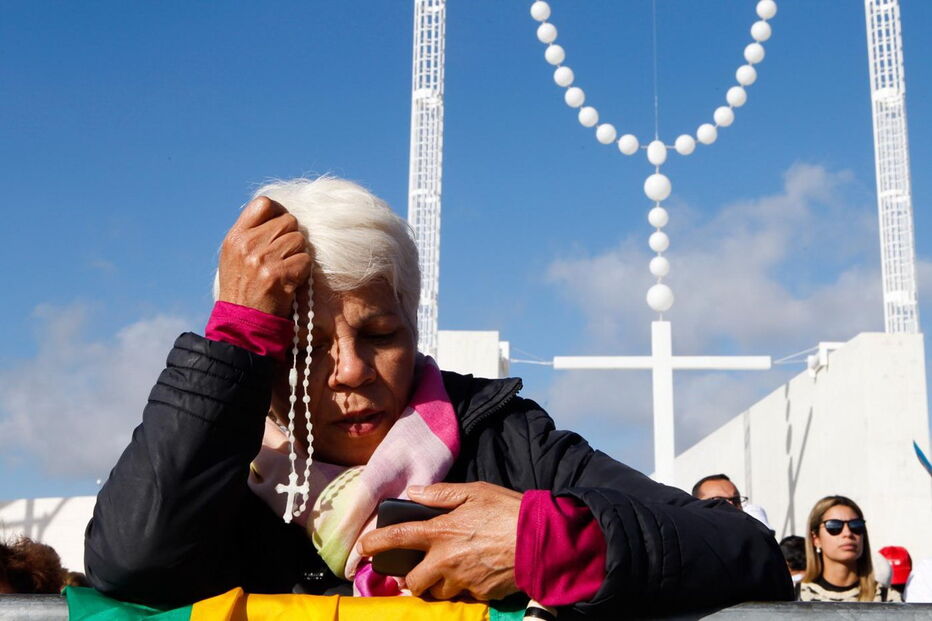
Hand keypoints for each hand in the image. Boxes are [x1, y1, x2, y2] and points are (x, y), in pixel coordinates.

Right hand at [218, 196, 312, 316]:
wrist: (242, 323)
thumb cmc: (242, 289)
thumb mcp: (235, 257)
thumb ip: (252, 234)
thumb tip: (279, 213)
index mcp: (235, 236)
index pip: (264, 203)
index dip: (279, 211)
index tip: (281, 227)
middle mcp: (247, 244)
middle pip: (289, 221)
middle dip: (292, 237)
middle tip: (285, 257)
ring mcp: (262, 259)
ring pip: (300, 240)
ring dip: (299, 255)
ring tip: (285, 270)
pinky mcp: (277, 275)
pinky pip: (305, 260)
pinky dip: (302, 272)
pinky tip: (289, 282)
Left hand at [359, 482, 522, 600]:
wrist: (541, 540)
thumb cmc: (508, 511)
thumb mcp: (474, 492)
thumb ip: (441, 494)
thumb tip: (415, 492)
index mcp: (441, 532)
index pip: (397, 538)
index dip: (374, 543)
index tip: (362, 549)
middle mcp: (446, 560)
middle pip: (413, 581)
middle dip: (413, 578)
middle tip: (422, 568)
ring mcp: (463, 580)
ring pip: (437, 592)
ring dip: (439, 584)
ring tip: (452, 569)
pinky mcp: (480, 594)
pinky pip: (464, 595)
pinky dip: (465, 586)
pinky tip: (478, 571)